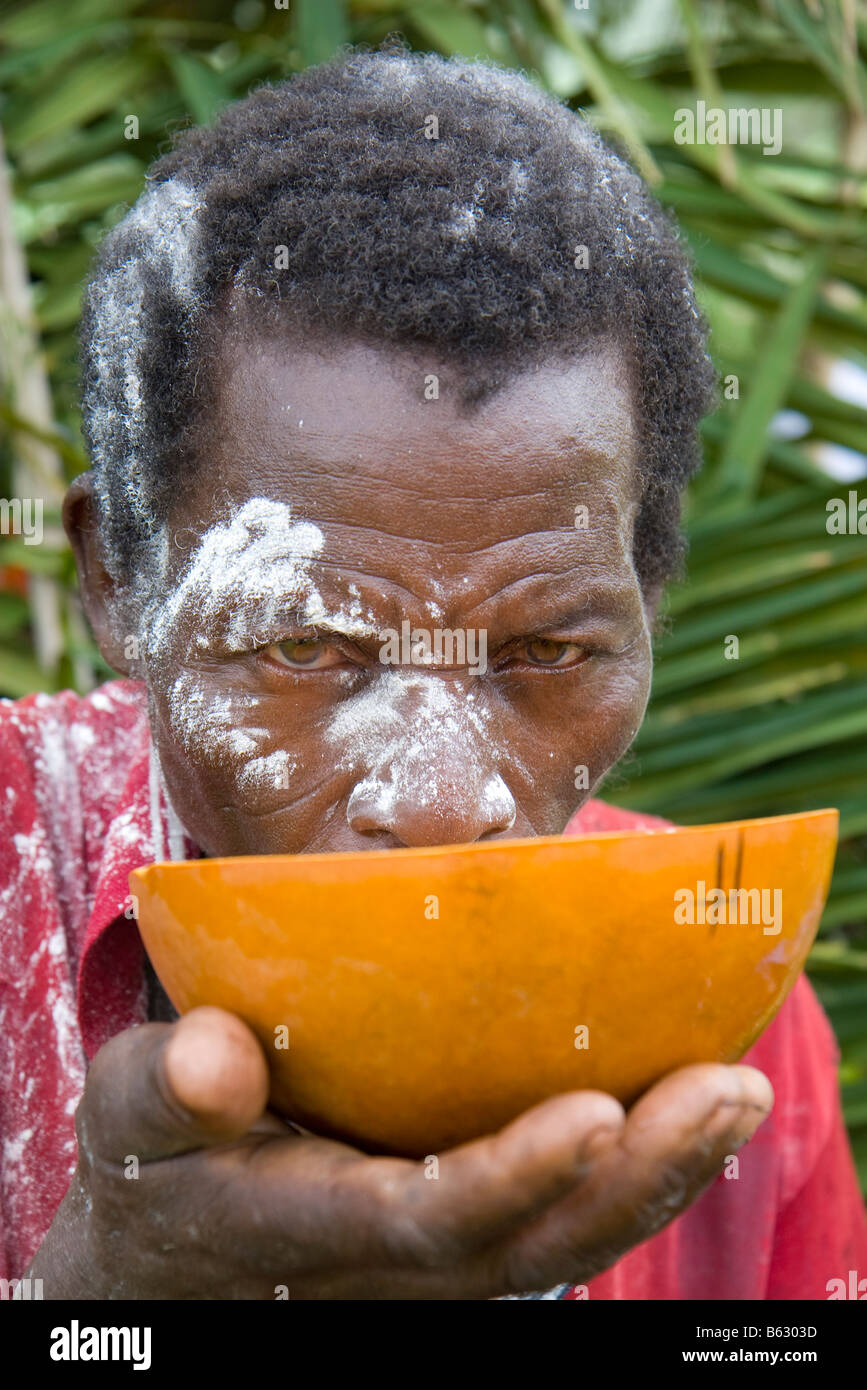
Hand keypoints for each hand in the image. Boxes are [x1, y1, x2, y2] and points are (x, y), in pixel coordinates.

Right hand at [28, 1006, 772, 1298]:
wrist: (168, 1259)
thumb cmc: (152, 1161)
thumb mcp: (129, 1115)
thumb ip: (163, 1089)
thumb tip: (209, 1055)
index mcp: (309, 1230)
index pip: (426, 1221)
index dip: (512, 1177)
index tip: (593, 1110)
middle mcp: (395, 1268)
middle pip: (535, 1250)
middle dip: (639, 1178)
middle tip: (730, 1090)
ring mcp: (440, 1266)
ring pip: (567, 1246)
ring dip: (662, 1175)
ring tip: (736, 1092)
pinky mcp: (464, 1244)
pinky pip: (563, 1221)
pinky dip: (635, 1172)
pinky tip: (688, 1106)